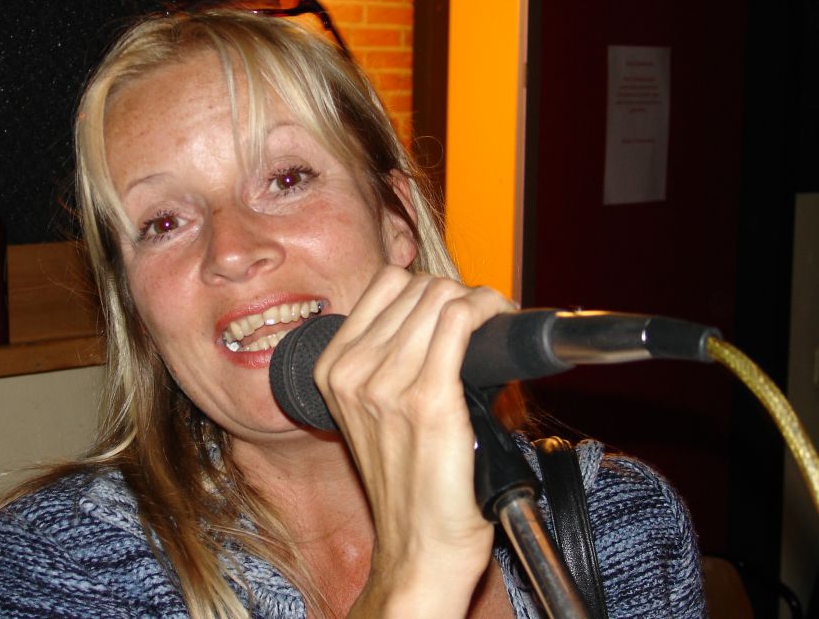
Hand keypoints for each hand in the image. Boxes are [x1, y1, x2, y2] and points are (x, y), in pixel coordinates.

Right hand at [312, 266, 515, 616]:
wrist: (418, 547)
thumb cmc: (406, 483)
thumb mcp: (371, 414)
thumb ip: (386, 361)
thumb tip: (437, 312)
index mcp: (331, 369)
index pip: (385, 285)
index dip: (428, 287)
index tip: (454, 305)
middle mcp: (352, 372)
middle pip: (418, 288)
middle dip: (459, 294)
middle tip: (485, 318)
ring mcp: (387, 385)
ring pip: (442, 298)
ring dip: (479, 301)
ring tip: (496, 322)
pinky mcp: (429, 401)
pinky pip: (460, 322)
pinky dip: (487, 311)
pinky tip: (500, 322)